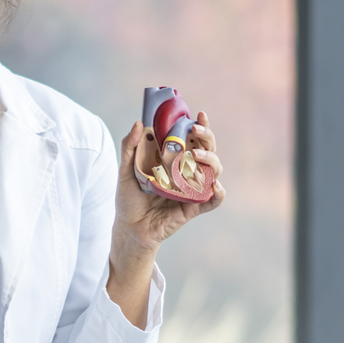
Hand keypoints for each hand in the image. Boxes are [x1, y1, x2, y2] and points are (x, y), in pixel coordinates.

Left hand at [114, 111, 223, 256]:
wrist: (129, 227)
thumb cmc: (129, 198)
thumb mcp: (125, 170)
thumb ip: (129, 147)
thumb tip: (138, 123)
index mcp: (175, 160)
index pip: (192, 139)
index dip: (200, 126)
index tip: (198, 115)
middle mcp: (187, 172)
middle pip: (208, 150)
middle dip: (207, 137)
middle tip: (195, 131)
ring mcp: (193, 189)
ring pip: (214, 171)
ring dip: (211, 160)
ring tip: (196, 156)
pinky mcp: (194, 207)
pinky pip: (213, 200)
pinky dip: (218, 193)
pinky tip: (214, 186)